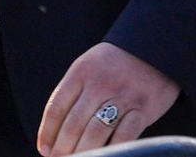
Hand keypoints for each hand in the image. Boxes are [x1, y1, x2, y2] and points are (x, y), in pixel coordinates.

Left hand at [37, 41, 179, 154]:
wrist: (152, 49)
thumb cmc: (115, 62)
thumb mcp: (89, 65)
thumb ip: (75, 90)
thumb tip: (57, 126)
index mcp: (81, 72)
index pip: (57, 105)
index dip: (48, 131)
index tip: (44, 149)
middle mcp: (99, 84)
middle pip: (74, 123)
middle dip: (63, 147)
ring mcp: (122, 97)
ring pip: (96, 133)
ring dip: (83, 153)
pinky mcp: (143, 110)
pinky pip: (124, 137)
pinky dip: (113, 152)